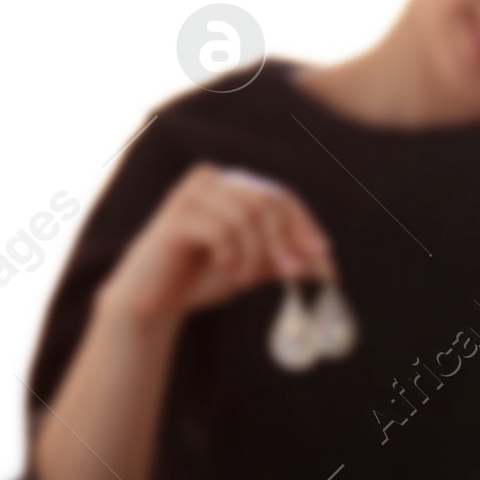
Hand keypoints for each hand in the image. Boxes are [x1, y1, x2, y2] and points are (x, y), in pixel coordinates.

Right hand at [97, 163, 335, 328]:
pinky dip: (231, 255)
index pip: (278, 195)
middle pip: (265, 202)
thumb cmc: (200, 278)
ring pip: (245, 216)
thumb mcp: (251, 268)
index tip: (323, 252)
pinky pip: (221, 230)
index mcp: (228, 185)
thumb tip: (327, 265)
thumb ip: (283, 261)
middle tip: (294, 274)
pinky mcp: (174, 216)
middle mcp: (209, 179)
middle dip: (285, 240)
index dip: (304, 223)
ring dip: (255, 253)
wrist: (152, 300)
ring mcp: (189, 194)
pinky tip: (223, 269)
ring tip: (245, 278)